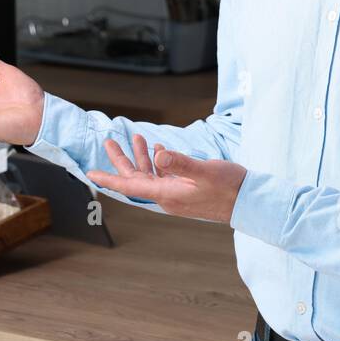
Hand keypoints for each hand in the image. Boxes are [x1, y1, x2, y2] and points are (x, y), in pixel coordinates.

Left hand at [89, 133, 247, 223]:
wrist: (249, 202)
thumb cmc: (229, 188)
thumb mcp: (204, 171)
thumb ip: (181, 163)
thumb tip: (158, 156)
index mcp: (167, 195)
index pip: (130, 186)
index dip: (109, 178)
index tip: (90, 173)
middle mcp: (167, 197)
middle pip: (136, 178)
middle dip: (121, 159)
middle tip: (109, 141)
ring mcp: (176, 194)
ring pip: (150, 175)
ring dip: (141, 156)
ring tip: (135, 138)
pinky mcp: (186, 190)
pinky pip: (164, 176)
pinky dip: (158, 162)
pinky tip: (159, 149)